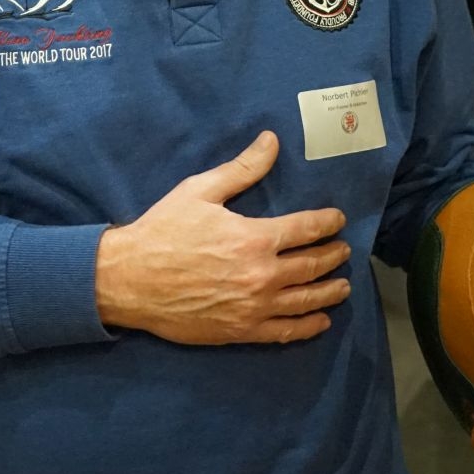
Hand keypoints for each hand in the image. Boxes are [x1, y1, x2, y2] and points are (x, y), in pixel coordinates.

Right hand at [95, 131, 350, 344]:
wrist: (129, 280)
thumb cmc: (163, 231)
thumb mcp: (200, 191)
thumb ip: (242, 169)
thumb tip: (272, 141)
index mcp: (254, 237)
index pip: (306, 229)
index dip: (327, 223)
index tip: (338, 220)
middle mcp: (261, 275)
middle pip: (312, 266)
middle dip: (333, 256)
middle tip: (344, 251)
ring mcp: (253, 307)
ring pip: (305, 301)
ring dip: (329, 292)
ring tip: (343, 286)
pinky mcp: (241, 331)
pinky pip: (284, 332)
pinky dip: (308, 327)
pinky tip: (321, 321)